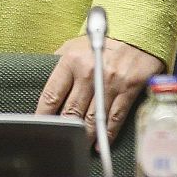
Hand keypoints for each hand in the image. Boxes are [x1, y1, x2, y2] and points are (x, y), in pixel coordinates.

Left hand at [38, 36, 162, 143]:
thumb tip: (44, 80)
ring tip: (79, 146)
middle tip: (60, 141)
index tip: (39, 126)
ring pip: (92, 119)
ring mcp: (110, 83)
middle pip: (71, 111)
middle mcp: (89, 73)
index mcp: (71, 61)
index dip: (44, 115)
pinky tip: (100, 144)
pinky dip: (107, 135)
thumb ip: (59, 62)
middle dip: (64, 129)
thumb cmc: (102, 39)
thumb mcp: (75, 44)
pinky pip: (115, 118)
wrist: (137, 30)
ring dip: (84, 136)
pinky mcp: (128, 89)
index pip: (51, 95)